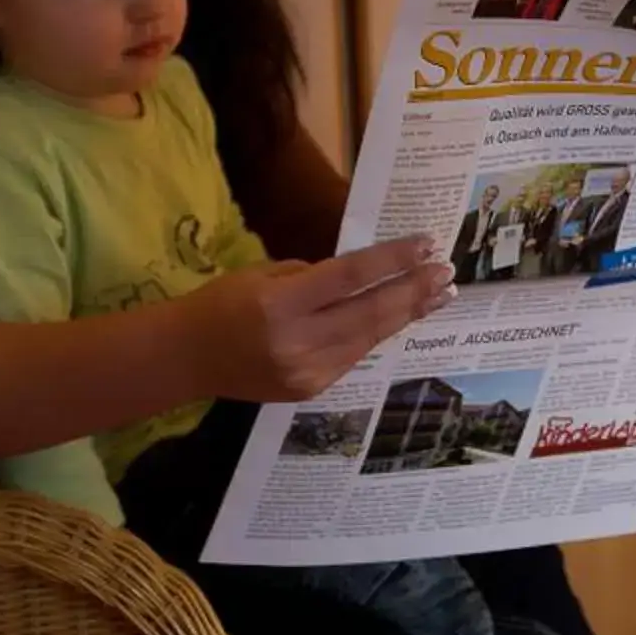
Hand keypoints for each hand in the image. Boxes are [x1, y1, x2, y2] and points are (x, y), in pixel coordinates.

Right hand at [182, 235, 452, 400]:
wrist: (188, 359)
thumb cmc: (223, 303)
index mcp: (280, 304)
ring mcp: (307, 371)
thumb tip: (366, 275)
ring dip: (407, 314)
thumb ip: (315, 276)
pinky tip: (401, 317)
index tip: (427, 245)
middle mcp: (297, 341)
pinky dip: (379, 333)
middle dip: (413, 290)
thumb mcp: (264, 274)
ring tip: (439, 295)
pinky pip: (354, 356)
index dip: (393, 260)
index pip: (350, 277)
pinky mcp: (311, 389)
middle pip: (370, 312)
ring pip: (369, 337)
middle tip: (447, 272)